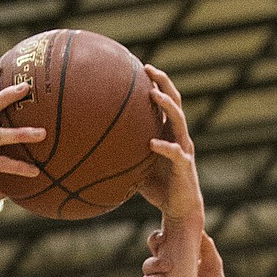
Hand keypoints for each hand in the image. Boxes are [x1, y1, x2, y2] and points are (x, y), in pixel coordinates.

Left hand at [138, 66, 203, 223]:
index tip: (141, 68)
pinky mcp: (185, 166)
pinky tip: (152, 143)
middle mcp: (178, 136)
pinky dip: (164, 146)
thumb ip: (123, 155)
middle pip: (175, 101)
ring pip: (179, 120)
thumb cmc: (158, 188)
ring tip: (153, 95)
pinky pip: (175, 153)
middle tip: (148, 69)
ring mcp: (184, 149)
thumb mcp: (136, 168)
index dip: (156, 83)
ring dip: (167, 105)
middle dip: (163, 83)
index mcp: (169, 133)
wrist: (179, 209)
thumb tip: (92, 151)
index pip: (165, 102)